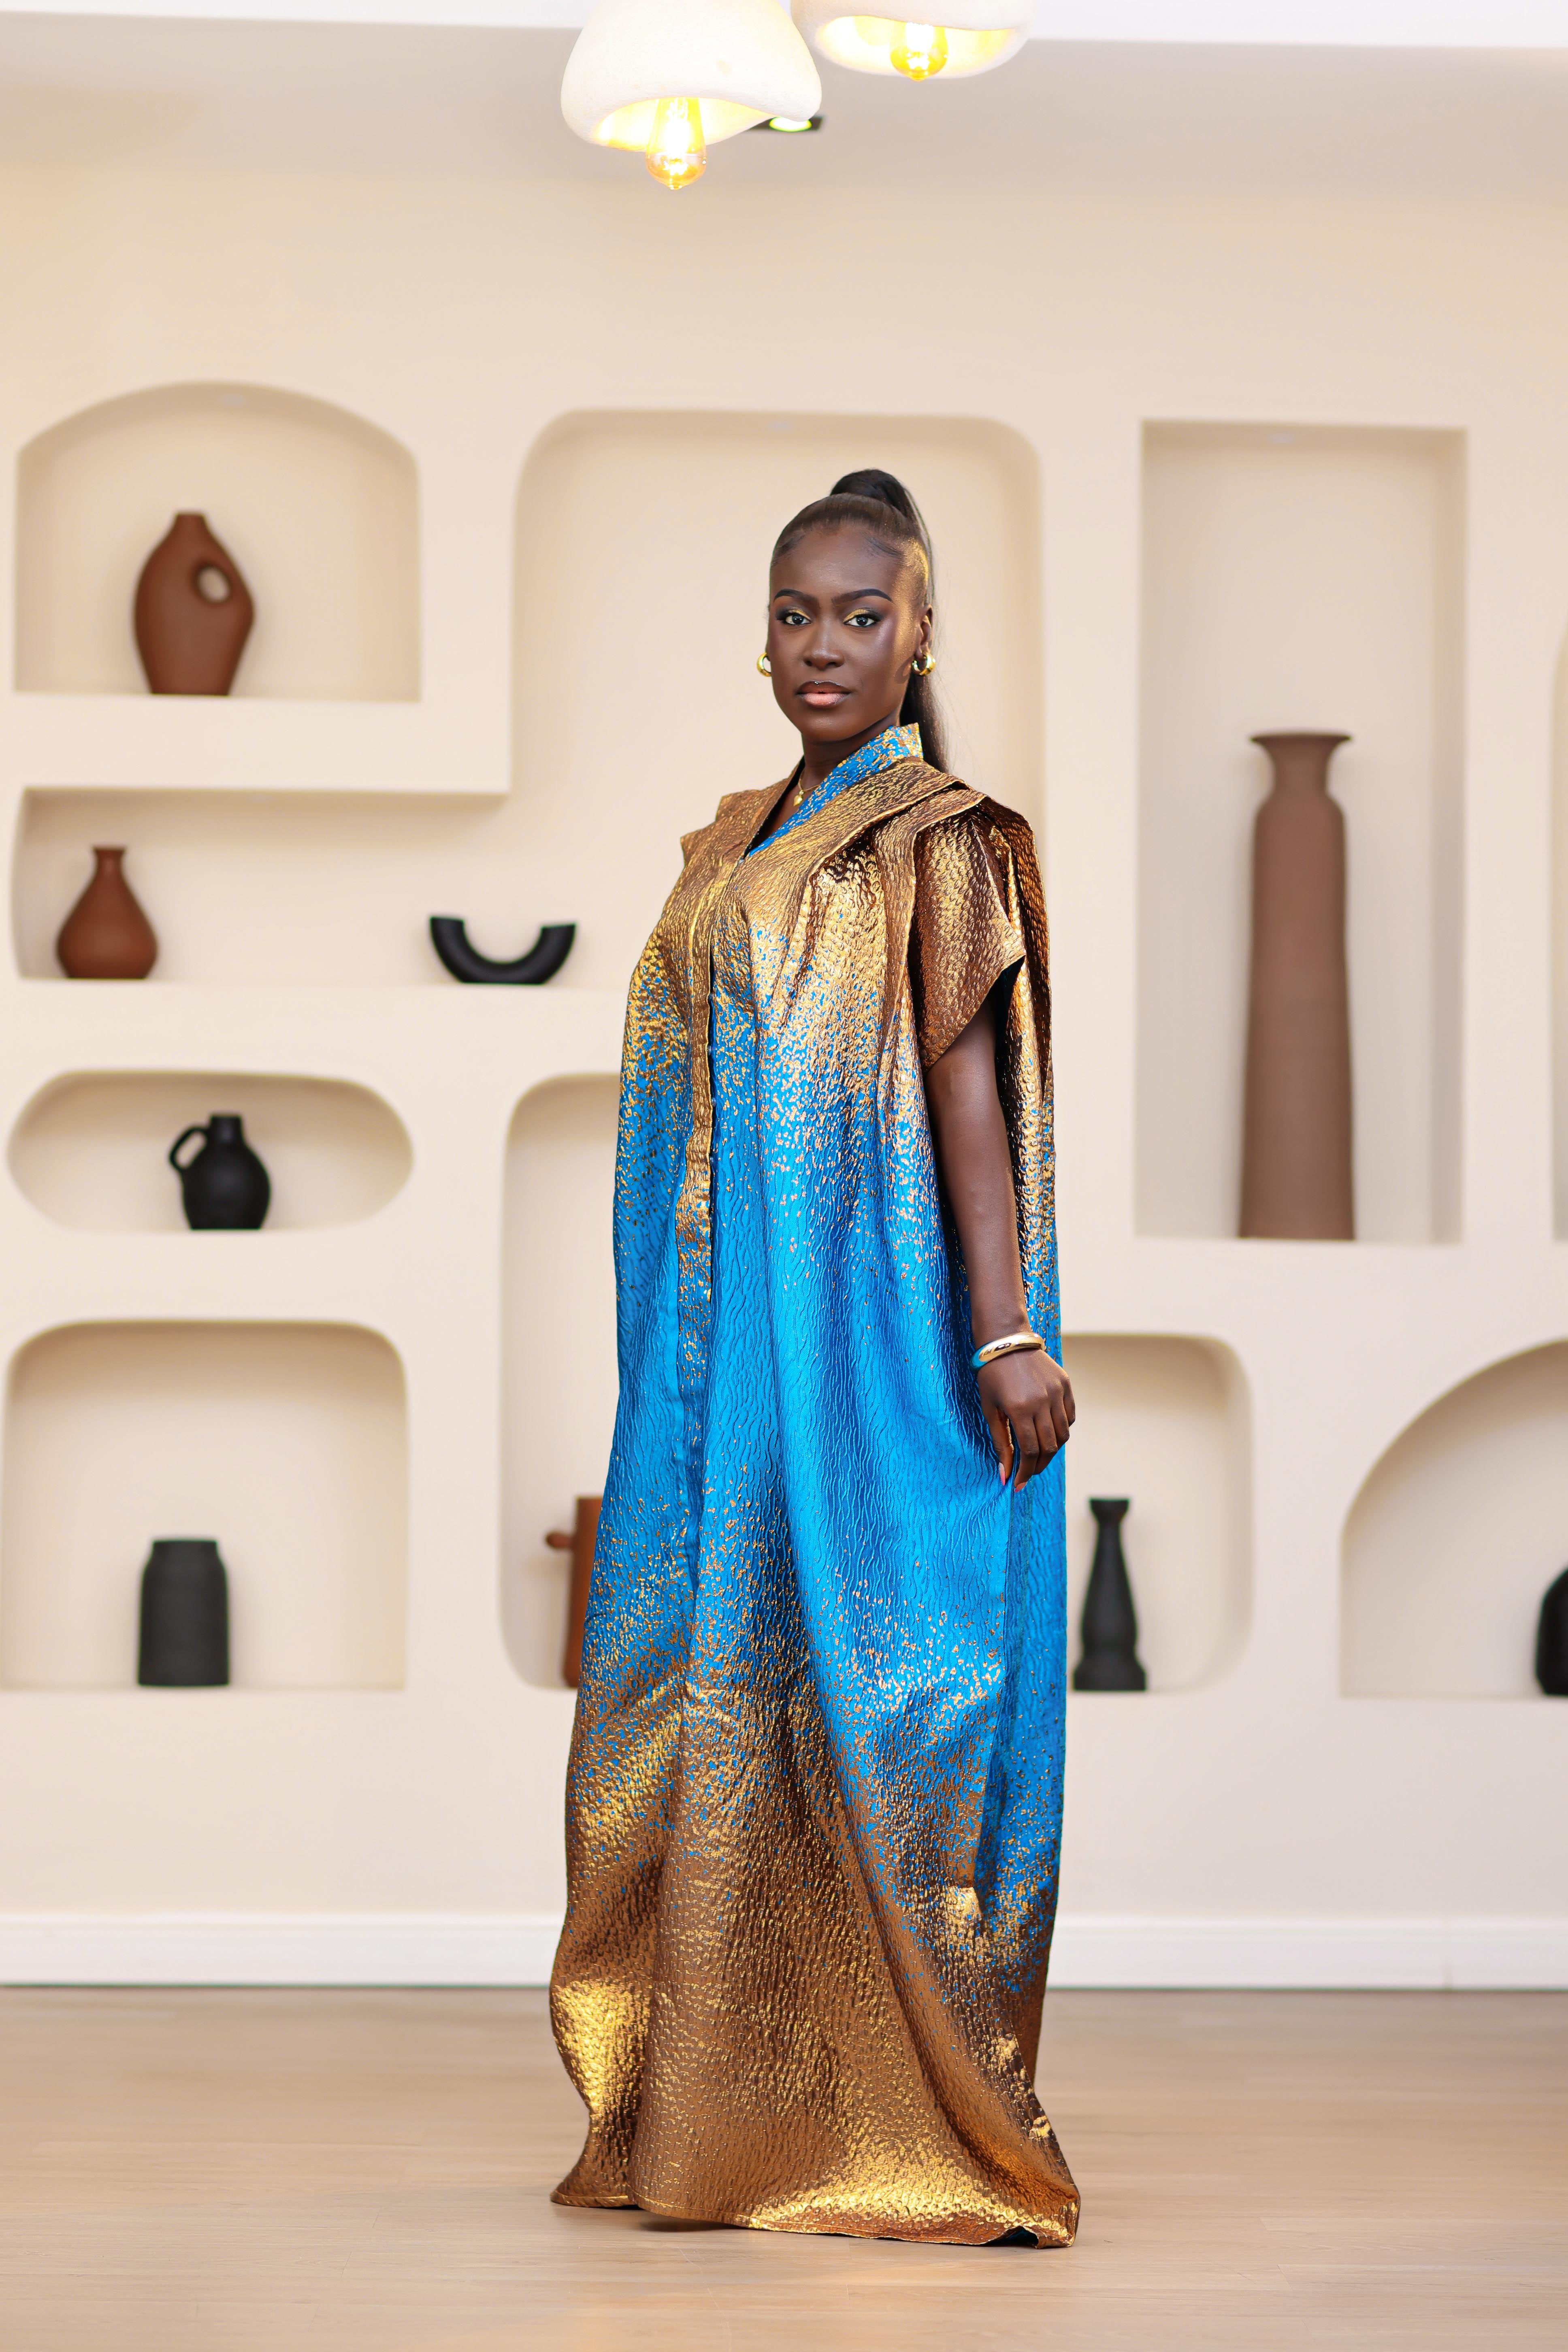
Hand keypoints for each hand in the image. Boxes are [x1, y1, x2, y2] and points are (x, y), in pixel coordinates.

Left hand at [977, 1348, 1073, 1488]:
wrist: (1006, 1340)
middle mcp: (1042, 1401)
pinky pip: (1069, 1416)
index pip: (1029, 1451)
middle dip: (1038, 1465)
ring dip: (1052, 1450)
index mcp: (1019, 1408)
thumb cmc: (991, 1376)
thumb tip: (1004, 1474)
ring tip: (1038, 1455)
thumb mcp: (990, 1410)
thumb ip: (1000, 1442)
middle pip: (1049, 1446)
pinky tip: (1048, 1432)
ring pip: (1063, 1434)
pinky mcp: (1065, 1384)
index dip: (1025, 1471)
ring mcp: (1056, 1392)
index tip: (1018, 1483)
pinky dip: (1062, 1429)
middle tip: (1028, 1473)